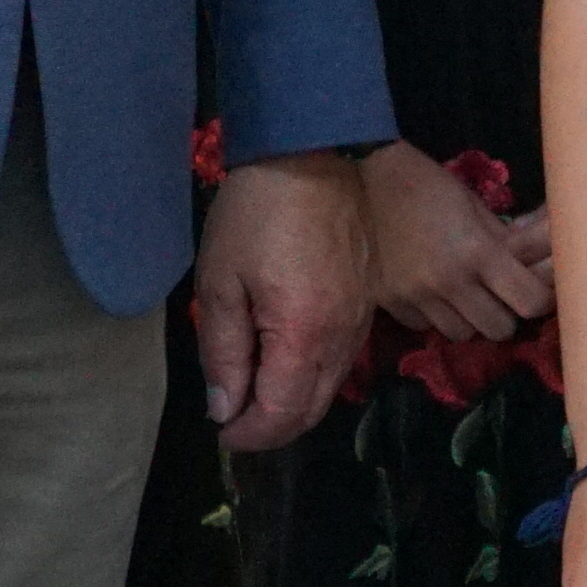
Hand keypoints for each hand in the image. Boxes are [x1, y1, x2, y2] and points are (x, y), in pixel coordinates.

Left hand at [193, 150, 377, 450]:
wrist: (314, 152)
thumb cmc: (256, 213)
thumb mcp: (219, 280)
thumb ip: (222, 351)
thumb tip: (224, 407)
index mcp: (302, 335)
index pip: (279, 414)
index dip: (248, 434)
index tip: (220, 431)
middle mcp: (340, 338)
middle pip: (310, 409)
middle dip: (271, 428)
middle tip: (233, 421)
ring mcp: (360, 320)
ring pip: (331, 388)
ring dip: (293, 404)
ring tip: (254, 395)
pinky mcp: (366, 302)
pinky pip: (343, 359)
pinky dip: (313, 377)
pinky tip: (286, 362)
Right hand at [359, 141, 552, 345]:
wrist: (368, 177)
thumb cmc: (429, 184)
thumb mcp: (475, 205)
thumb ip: (504, 241)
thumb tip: (532, 265)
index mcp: (478, 251)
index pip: (529, 301)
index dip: (542, 301)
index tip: (539, 293)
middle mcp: (450, 281)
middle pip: (498, 329)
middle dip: (506, 315)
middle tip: (500, 297)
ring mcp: (417, 295)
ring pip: (462, 334)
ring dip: (470, 319)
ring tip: (465, 296)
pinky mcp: (390, 301)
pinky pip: (424, 328)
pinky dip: (434, 317)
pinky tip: (432, 294)